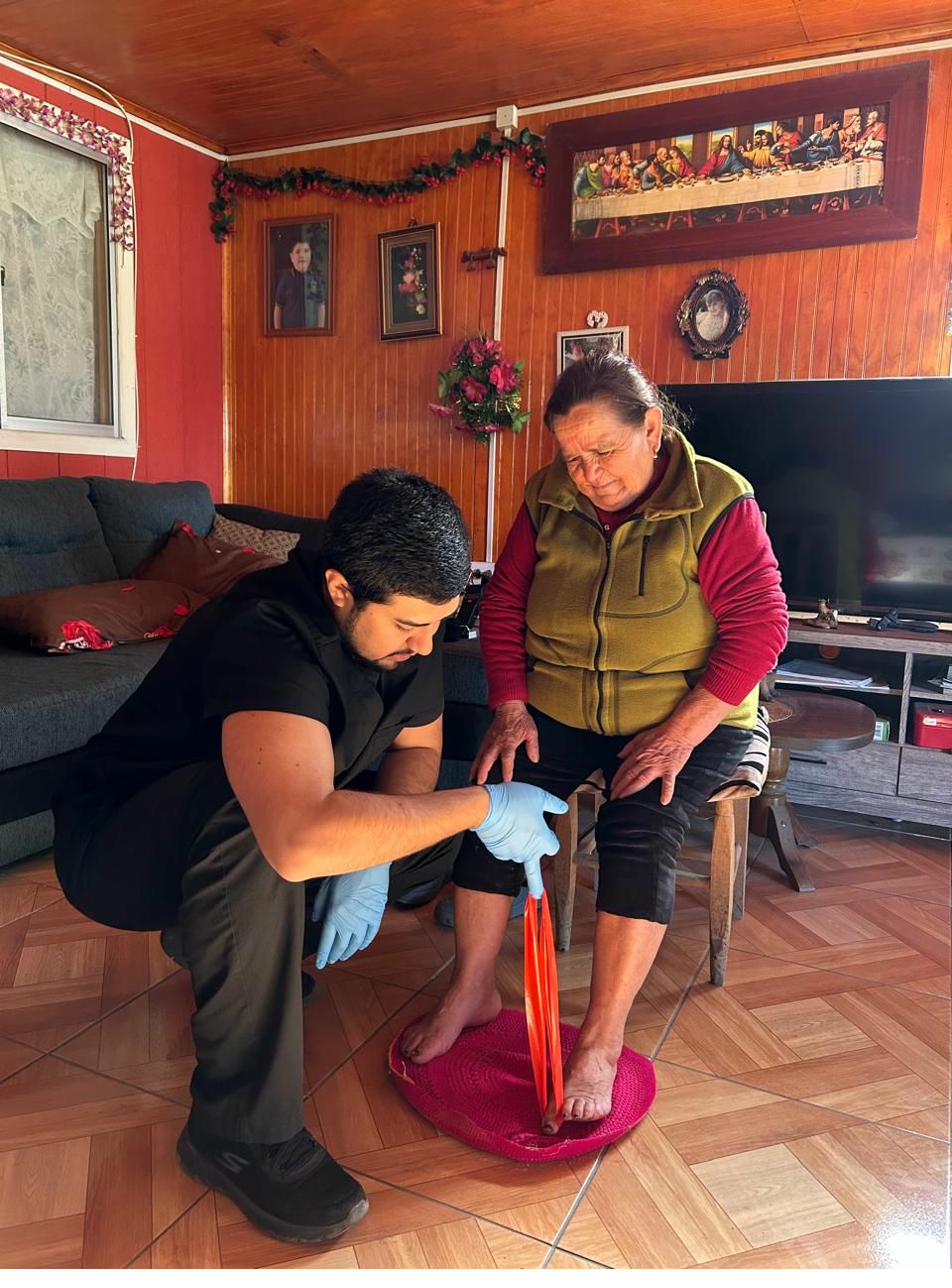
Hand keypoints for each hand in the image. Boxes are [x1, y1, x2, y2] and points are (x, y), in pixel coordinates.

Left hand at [312, 864, 390, 969]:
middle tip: (332, 961)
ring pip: (356, 943)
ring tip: (344, 956)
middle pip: (341, 946)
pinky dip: (365, 942)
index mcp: (334, 916)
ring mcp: (364, 920)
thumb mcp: (326, 888)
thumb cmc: (345, 872)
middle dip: (335, 956)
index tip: (321, 964)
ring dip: (349, 951)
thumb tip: (315, 919)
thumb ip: (319, 906)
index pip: (327, 943)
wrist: (367, 864)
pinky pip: (370, 934)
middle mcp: (349, 922)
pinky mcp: (376, 916)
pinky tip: (361, 946)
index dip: (323, 956)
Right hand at [471, 701, 539, 783]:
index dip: (507, 769)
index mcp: (509, 741)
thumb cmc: (520, 719)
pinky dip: (476, 761)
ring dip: (476, 767)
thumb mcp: (531, 732)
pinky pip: (479, 751)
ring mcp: (490, 740)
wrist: (509, 706)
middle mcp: (497, 742)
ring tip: (472, 778)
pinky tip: (474, 768)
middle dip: (483, 770)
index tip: (507, 779)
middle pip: (488, 758)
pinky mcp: (486, 739)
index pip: (507, 757)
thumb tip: (534, 759)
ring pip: (481, 756)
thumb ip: (533, 746)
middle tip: (480, 782)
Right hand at [474, 782, 567, 897]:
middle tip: (529, 841)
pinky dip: (505, 843)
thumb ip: (553, 804)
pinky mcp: (498, 853)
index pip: (554, 848)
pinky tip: (502, 829)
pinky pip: (505, 850)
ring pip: (520, 853)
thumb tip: (563, 808)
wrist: (486, 808)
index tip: (550, 840)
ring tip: (513, 825)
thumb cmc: (512, 802)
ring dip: (519, 844)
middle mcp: (528, 851)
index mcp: (541, 840)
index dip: (551, 840)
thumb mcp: (538, 797)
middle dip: (534, 848)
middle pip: (536, 855)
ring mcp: (512, 854)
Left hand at [611, 723, 694, 804]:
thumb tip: (619, 756)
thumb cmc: (661, 733)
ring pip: (641, 780)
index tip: (611, 787)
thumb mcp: (640, 736)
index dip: (616, 778)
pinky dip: (666, 792)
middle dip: (619, 787)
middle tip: (613, 796)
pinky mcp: (670, 769)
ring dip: (631, 789)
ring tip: (624, 797)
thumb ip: (629, 747)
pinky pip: (668, 782)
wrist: (679, 732)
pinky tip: (664, 801)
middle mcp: (646, 761)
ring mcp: (658, 766)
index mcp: (638, 754)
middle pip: (629, 776)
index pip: (624, 768)